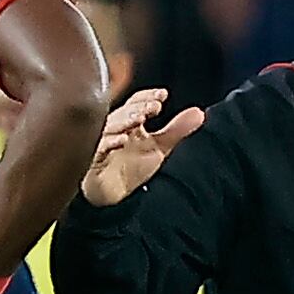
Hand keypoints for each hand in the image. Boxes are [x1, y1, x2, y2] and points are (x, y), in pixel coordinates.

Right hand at [80, 88, 202, 208]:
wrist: (113, 198)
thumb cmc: (131, 169)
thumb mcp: (159, 148)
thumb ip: (177, 131)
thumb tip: (200, 112)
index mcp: (128, 124)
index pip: (136, 103)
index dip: (147, 97)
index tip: (163, 95)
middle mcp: (115, 130)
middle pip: (123, 112)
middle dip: (138, 108)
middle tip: (153, 107)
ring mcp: (103, 144)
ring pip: (110, 127)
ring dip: (124, 120)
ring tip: (139, 118)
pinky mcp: (93, 160)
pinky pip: (98, 148)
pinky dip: (109, 142)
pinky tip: (122, 140)